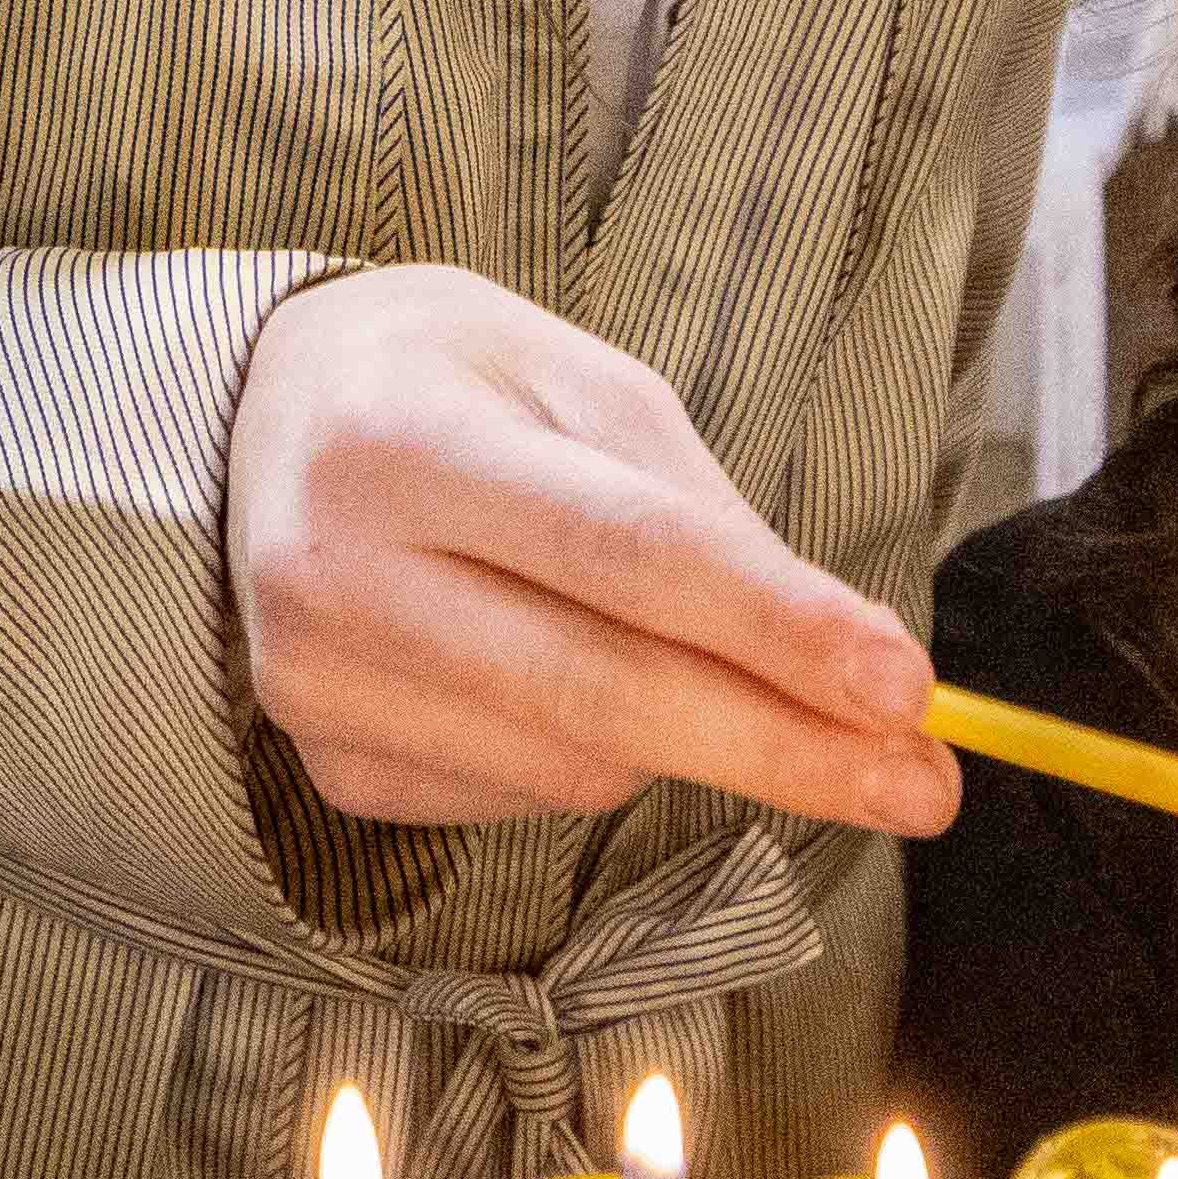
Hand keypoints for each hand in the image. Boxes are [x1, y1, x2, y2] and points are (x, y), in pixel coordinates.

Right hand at [223, 259, 953, 835]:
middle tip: (922, 785)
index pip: (622, 552)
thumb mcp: (579, 380)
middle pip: (603, 692)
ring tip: (705, 665)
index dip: (773, 626)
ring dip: (693, 740)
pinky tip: (568, 677)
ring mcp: (317, 685)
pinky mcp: (327, 762)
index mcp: (401, 437)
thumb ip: (701, 514)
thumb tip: (846, 664)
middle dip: (783, 747)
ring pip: (575, 765)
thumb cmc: (447, 382)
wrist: (255, 420)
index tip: (904, 685)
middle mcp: (335, 572)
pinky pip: (519, 798)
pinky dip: (591, 756)